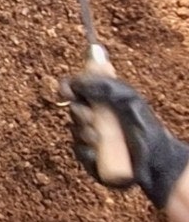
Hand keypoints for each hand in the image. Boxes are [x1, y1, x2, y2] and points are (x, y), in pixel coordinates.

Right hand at [60, 74, 188, 208]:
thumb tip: (87, 62)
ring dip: (84, 133)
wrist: (154, 160)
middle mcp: (95, 116)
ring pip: (73, 130)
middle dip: (80, 113)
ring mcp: (90, 136)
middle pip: (72, 108)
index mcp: (102, 99)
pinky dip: (86, 150)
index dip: (68, 87)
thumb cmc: (145, 127)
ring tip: (101, 138)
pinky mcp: (89, 156)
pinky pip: (77, 150)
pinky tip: (98, 151)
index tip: (68, 91)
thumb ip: (104, 82)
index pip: (75, 87)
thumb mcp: (126, 98)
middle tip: (93, 118)